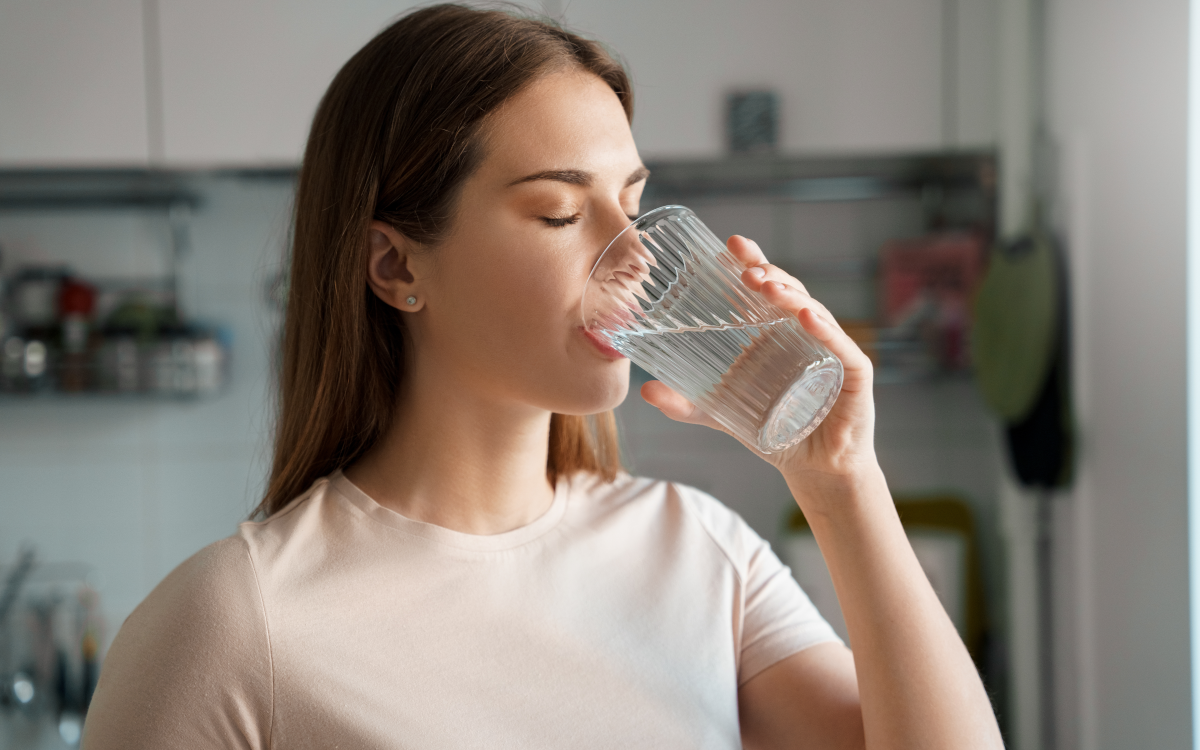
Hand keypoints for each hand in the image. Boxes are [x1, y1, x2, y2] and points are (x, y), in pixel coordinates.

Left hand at [640, 235, 878, 495]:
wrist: (815, 468)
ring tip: (768, 285)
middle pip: (790, 292)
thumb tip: (645, 391)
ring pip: (814, 312)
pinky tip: (807, 317)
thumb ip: (685, 404)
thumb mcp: (720, 414)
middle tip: (745, 266)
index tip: (730, 245)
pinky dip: (825, 330)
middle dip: (769, 274)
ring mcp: (832, 350)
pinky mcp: (854, 375)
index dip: (752, 264)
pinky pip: (841, 347)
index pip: (766, 289)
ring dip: (791, 296)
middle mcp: (807, 334)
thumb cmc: (775, 431)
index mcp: (777, 333)